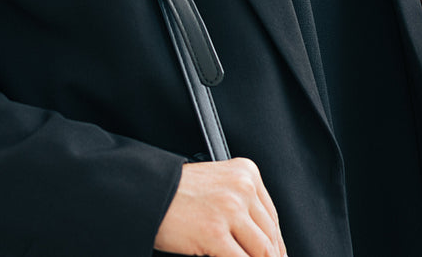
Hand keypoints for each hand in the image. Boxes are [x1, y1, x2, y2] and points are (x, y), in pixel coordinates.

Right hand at [154, 158, 286, 256]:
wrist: (145, 193)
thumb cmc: (175, 193)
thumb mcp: (217, 187)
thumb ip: (242, 206)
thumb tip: (265, 241)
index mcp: (246, 173)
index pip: (272, 217)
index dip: (276, 244)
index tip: (276, 256)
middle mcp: (242, 187)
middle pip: (270, 235)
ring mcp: (230, 209)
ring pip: (262, 251)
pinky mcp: (215, 232)